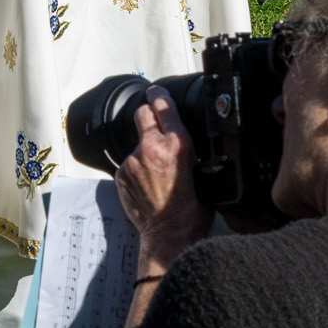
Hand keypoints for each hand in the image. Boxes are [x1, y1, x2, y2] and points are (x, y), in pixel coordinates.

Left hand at [110, 96, 212, 327]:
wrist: (170, 235)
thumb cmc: (192, 210)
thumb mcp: (205, 172)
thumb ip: (190, 148)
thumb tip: (185, 137)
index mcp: (178, 143)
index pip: (163, 105)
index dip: (160, 96)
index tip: (157, 93)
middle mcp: (152, 148)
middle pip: (142, 114)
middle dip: (148, 116)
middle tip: (155, 126)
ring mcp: (133, 161)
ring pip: (136, 143)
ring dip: (144, 151)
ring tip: (157, 173)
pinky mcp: (121, 174)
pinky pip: (129, 163)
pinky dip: (137, 169)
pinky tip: (148, 184)